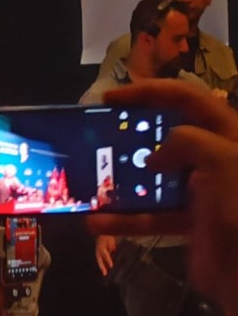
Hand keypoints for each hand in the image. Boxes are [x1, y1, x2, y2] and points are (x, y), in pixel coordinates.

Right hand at [89, 78, 237, 315]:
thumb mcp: (222, 163)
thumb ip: (187, 142)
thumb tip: (155, 155)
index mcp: (230, 137)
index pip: (189, 99)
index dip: (149, 92)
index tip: (111, 99)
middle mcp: (216, 158)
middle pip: (169, 134)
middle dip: (131, 135)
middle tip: (98, 136)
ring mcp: (204, 190)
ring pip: (156, 176)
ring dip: (122, 180)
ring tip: (91, 179)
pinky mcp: (192, 220)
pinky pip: (154, 214)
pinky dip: (126, 218)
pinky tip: (97, 222)